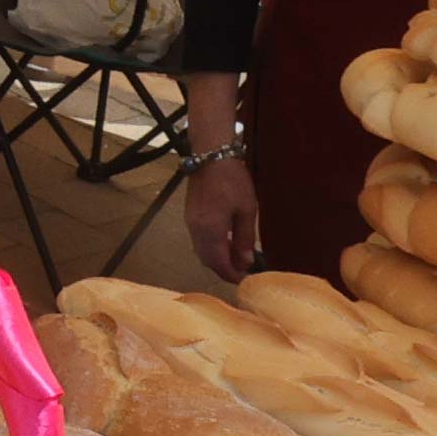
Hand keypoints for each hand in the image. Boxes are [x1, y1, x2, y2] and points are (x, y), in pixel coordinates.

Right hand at [183, 152, 262, 283]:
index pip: (219, 264)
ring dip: (217, 258)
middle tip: (242, 270)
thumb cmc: (232, 180)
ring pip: (201, 251)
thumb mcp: (247, 210)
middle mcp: (196, 231)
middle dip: (223, 269)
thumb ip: (245, 239)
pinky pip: (198, 240)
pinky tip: (224, 242)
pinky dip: (211, 247)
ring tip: (236, 257)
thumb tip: (246, 262)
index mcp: (210, 231)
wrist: (210, 156)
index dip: (232, 275)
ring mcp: (190, 223)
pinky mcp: (189, 216)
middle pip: (207, 261)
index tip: (245, 280)